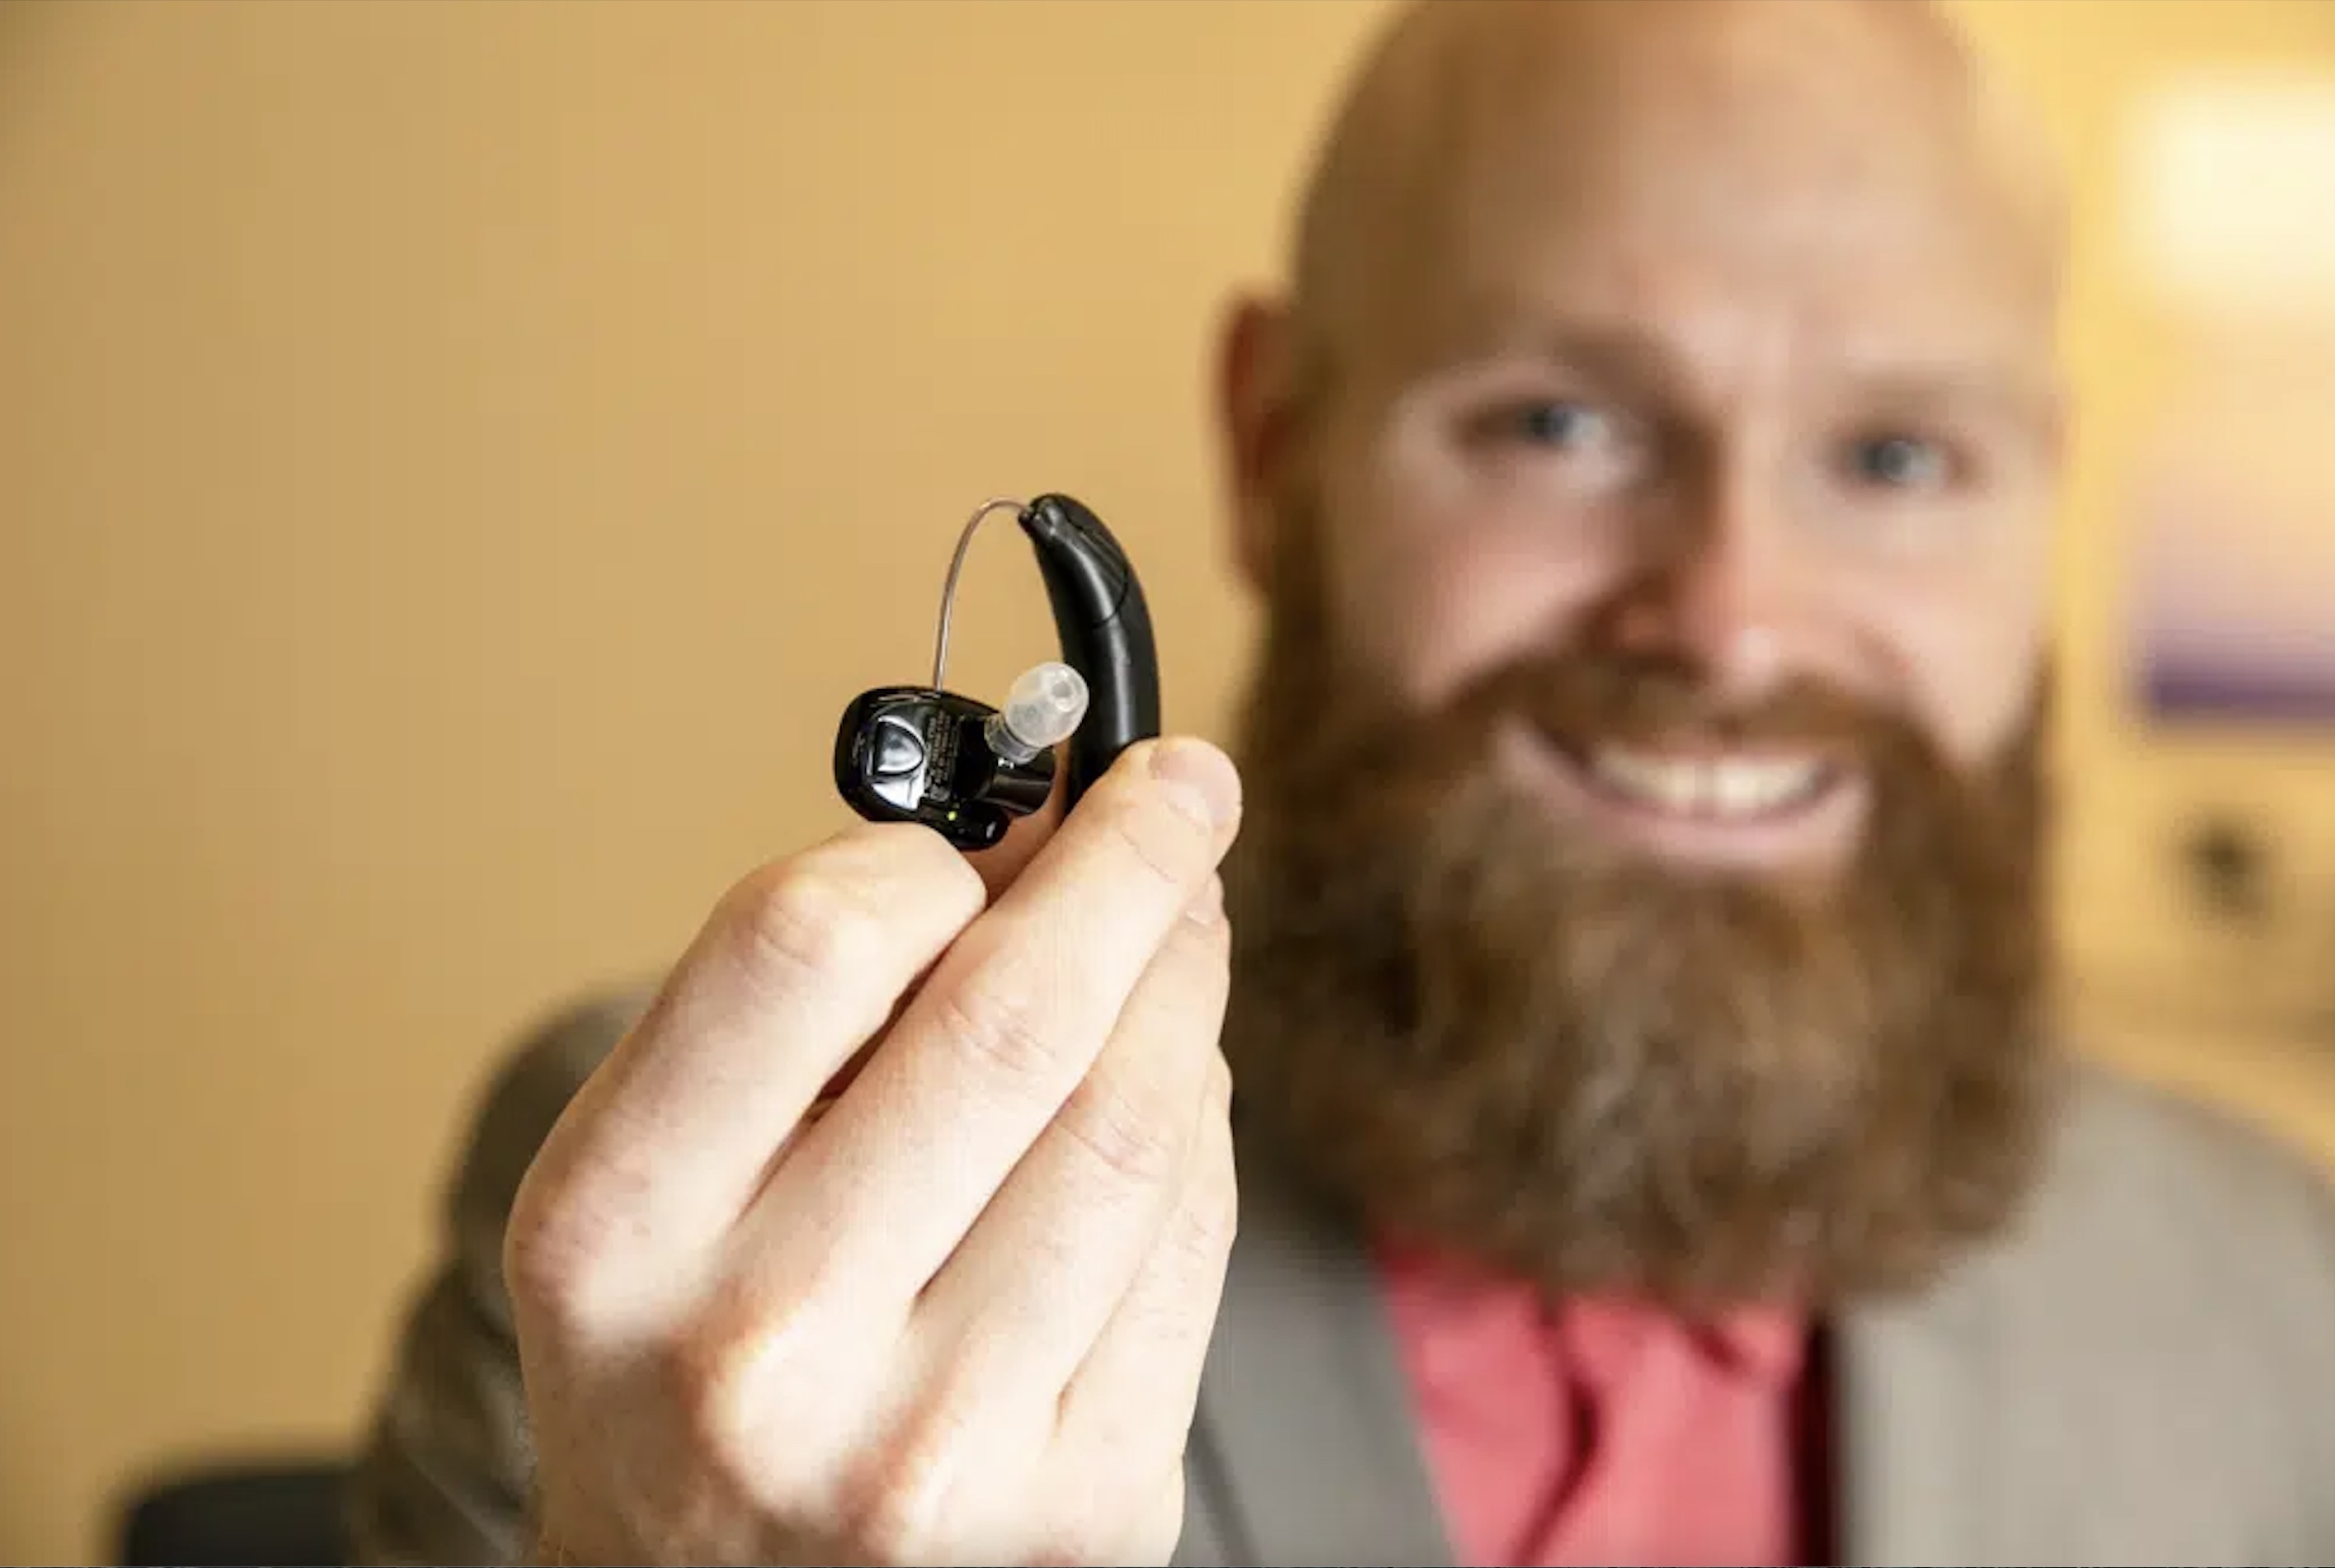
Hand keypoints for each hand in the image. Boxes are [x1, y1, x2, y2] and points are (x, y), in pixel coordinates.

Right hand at [504, 737, 1243, 1565]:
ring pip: (1138, 1122)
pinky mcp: (1089, 1512)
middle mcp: (767, 1351)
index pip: (807, 945)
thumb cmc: (681, 1359)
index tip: (999, 816)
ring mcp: (940, 1450)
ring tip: (1183, 924)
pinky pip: (1192, 1243)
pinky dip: (1196, 1128)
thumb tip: (1028, 847)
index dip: (929, 853)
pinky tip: (1167, 1088)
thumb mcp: (648, 1181)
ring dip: (1185, 982)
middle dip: (1132, 864)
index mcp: (617, 1233)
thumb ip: (795, 1016)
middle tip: (1184, 788)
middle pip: (1015, 1020)